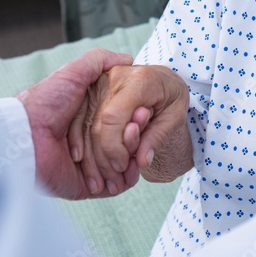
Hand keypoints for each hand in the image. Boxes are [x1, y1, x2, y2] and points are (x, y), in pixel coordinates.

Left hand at [15, 48, 139, 199]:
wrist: (23, 136)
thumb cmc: (45, 103)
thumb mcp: (72, 73)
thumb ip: (98, 62)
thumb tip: (126, 59)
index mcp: (86, 118)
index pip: (120, 120)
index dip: (134, 117)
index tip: (144, 112)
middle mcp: (87, 141)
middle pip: (123, 143)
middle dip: (135, 139)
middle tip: (139, 130)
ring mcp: (87, 166)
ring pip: (122, 165)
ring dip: (132, 158)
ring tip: (136, 150)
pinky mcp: (84, 185)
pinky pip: (113, 186)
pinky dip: (125, 179)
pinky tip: (131, 169)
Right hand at [75, 64, 192, 195]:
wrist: (163, 79)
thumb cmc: (172, 97)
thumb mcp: (175, 117)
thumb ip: (158, 137)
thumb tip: (142, 161)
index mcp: (139, 81)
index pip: (113, 117)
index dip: (114, 147)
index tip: (123, 166)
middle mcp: (115, 77)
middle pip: (97, 124)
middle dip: (103, 157)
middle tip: (114, 179)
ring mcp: (100, 82)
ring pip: (85, 125)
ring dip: (91, 156)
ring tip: (102, 179)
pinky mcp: (91, 89)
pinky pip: (80, 119)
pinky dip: (81, 143)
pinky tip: (86, 162)